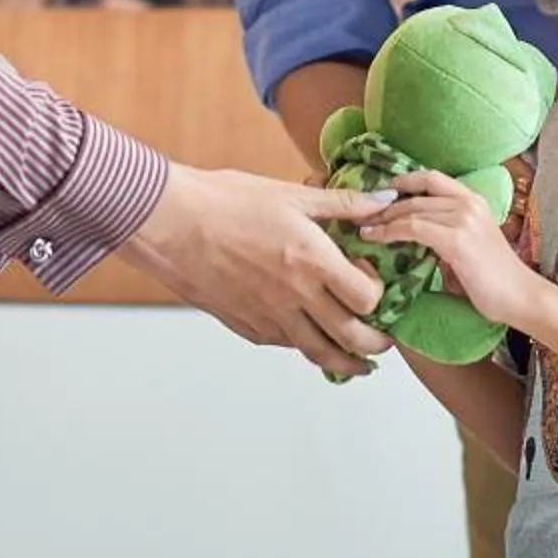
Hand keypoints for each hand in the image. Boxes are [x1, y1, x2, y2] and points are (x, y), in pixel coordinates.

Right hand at [124, 165, 396, 378]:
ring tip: (359, 361)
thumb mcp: (291, 195)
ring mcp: (271, 317)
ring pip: (321, 355)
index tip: (372, 278)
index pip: (368, 299)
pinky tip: (309, 336)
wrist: (173, 224)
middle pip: (354, 339)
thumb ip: (342, 203)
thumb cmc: (227, 202)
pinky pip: (287, 345)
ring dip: (348, 362)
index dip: (379, 292)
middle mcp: (296, 297)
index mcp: (313, 262)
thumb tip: (384, 199)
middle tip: (383, 337)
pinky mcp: (247, 327)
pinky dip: (305, 346)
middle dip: (377, 343)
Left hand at [354, 171, 543, 331]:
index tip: (380, 193)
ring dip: (382, 218)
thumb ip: (442, 233)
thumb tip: (409, 234)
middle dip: (385, 202)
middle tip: (362, 213)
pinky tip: (374, 238)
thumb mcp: (467, 246)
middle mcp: (468, 202)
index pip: (431, 178)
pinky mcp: (456, 239)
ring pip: (410, 209)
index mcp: (473, 199)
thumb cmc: (494, 280)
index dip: (403, 181)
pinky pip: (412, 228)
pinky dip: (388, 232)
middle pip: (416, 192)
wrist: (520, 297)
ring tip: (363, 226)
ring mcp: (463, 218)